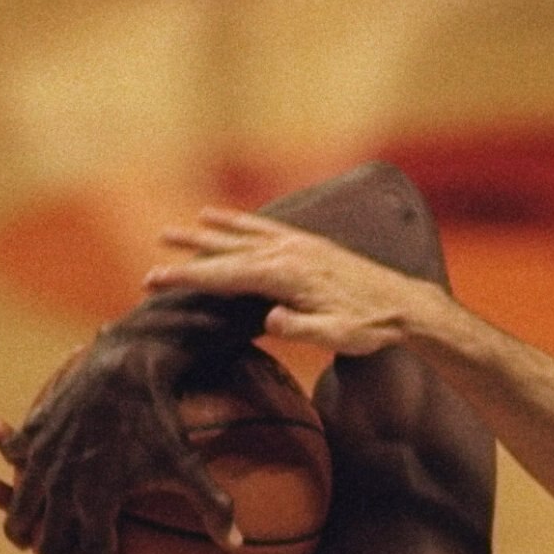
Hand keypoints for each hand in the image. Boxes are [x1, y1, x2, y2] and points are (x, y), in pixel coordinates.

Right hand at [0, 314, 243, 553]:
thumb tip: (235, 544)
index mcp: (94, 501)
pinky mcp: (37, 432)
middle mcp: (61, 486)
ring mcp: (43, 459)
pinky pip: (19, 459)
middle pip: (48, 545)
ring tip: (29, 541)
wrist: (125, 359)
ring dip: (23, 529)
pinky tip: (25, 477)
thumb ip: (211, 506)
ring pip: (21, 508)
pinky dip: (15, 472)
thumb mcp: (187, 462)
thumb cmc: (160, 413)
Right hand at [148, 208, 423, 357]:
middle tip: (149, 266)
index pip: (226, 275)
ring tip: (170, 231)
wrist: (403, 305)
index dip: (188, 278)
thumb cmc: (368, 327)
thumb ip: (302, 329)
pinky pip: (261, 227)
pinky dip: (235, 221)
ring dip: (203, 234)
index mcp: (287, 275)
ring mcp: (295, 244)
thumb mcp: (337, 337)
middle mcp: (287, 252)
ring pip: (239, 235)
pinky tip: (216, 216)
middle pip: (226, 253)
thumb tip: (269, 320)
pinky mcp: (305, 243)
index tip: (153, 281)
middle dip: (186, 260)